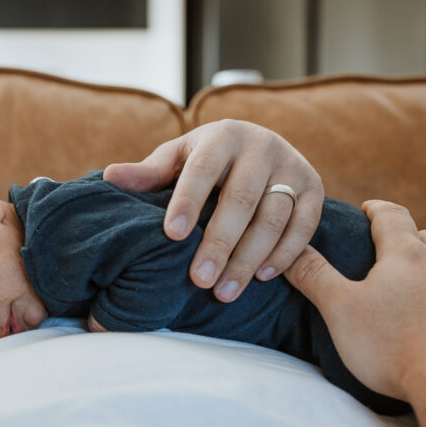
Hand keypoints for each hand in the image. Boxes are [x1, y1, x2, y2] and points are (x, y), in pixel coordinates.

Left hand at [104, 119, 323, 301]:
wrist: (258, 146)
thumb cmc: (205, 160)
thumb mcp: (177, 159)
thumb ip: (148, 173)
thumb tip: (110, 178)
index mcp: (221, 135)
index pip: (201, 171)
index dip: (187, 203)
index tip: (172, 236)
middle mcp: (262, 146)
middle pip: (240, 201)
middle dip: (219, 244)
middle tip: (198, 280)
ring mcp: (292, 165)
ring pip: (273, 217)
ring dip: (249, 258)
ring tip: (224, 291)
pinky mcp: (315, 186)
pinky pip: (305, 225)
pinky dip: (284, 253)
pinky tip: (261, 277)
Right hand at [284, 200, 425, 403]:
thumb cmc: (390, 345)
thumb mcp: (340, 308)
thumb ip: (314, 274)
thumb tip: (287, 249)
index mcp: (407, 254)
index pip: (392, 216)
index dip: (376, 210)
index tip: (366, 210)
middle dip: (411, 236)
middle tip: (392, 248)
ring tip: (417, 278)